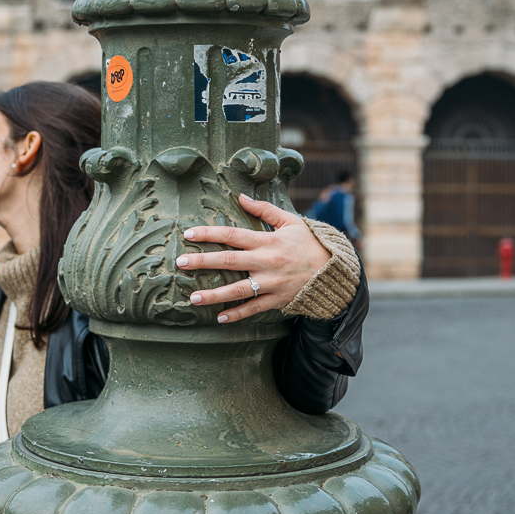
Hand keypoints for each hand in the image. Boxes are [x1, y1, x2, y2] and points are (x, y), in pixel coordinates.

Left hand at [176, 194, 331, 323]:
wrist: (334, 272)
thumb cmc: (309, 243)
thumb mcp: (290, 221)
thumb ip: (264, 210)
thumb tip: (241, 196)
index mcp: (268, 241)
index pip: (232, 235)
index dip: (209, 234)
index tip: (188, 234)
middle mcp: (267, 262)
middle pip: (229, 262)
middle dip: (203, 262)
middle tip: (180, 263)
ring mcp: (271, 283)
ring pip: (238, 290)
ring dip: (214, 295)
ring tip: (193, 298)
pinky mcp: (276, 300)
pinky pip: (254, 308)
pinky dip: (237, 314)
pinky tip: (219, 317)